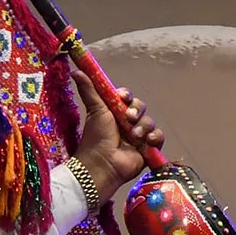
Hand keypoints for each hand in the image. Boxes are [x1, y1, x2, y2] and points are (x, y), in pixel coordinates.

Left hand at [70, 75, 163, 199]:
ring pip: (149, 121)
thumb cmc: (96, 138)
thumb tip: (76, 70)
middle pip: (140, 107)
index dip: (127, 96)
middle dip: (136, 110)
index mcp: (114, 111)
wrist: (104, 164)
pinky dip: (155, 137)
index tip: (122, 97)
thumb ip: (89, 90)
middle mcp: (127, 121)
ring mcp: (139, 135)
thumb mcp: (95, 110)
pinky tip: (147, 141)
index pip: (126, 97)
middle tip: (128, 118)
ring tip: (135, 136)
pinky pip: (158, 136)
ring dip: (143, 126)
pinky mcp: (148, 148)